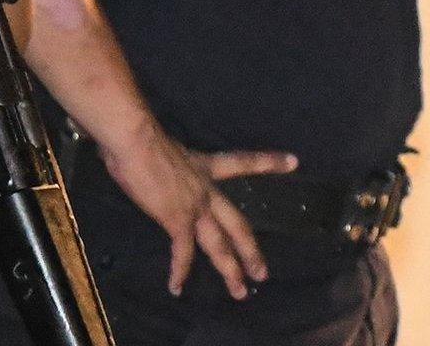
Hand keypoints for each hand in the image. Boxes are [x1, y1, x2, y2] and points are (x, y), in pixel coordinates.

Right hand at [97, 121, 297, 299]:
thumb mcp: (163, 148)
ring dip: (230, 270)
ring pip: (220, 246)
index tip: (294, 162)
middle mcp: (206, 189)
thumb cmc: (142, 136)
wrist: (136, 140)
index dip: (269, 163)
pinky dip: (179, 272)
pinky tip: (176, 287)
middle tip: (263, 274)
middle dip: (251, 251)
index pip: (243, 163)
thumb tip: (150, 165)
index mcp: (204, 167)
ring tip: (239, 292)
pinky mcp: (178, 220)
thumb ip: (164, 163)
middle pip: (238, 225)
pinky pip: (182, 252)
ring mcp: (195, 207)